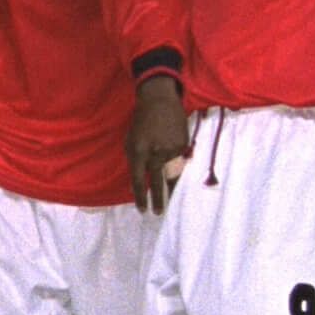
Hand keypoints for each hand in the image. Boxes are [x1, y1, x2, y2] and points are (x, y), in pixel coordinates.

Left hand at [128, 74, 188, 214]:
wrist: (159, 101)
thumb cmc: (140, 123)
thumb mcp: (130, 140)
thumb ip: (135, 161)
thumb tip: (139, 181)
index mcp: (137, 151)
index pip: (138, 179)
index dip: (140, 196)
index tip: (142, 210)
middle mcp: (155, 152)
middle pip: (157, 181)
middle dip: (158, 200)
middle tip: (158, 213)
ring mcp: (171, 149)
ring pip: (170, 171)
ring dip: (170, 184)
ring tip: (173, 198)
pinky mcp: (183, 145)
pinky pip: (178, 159)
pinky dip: (175, 159)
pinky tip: (171, 148)